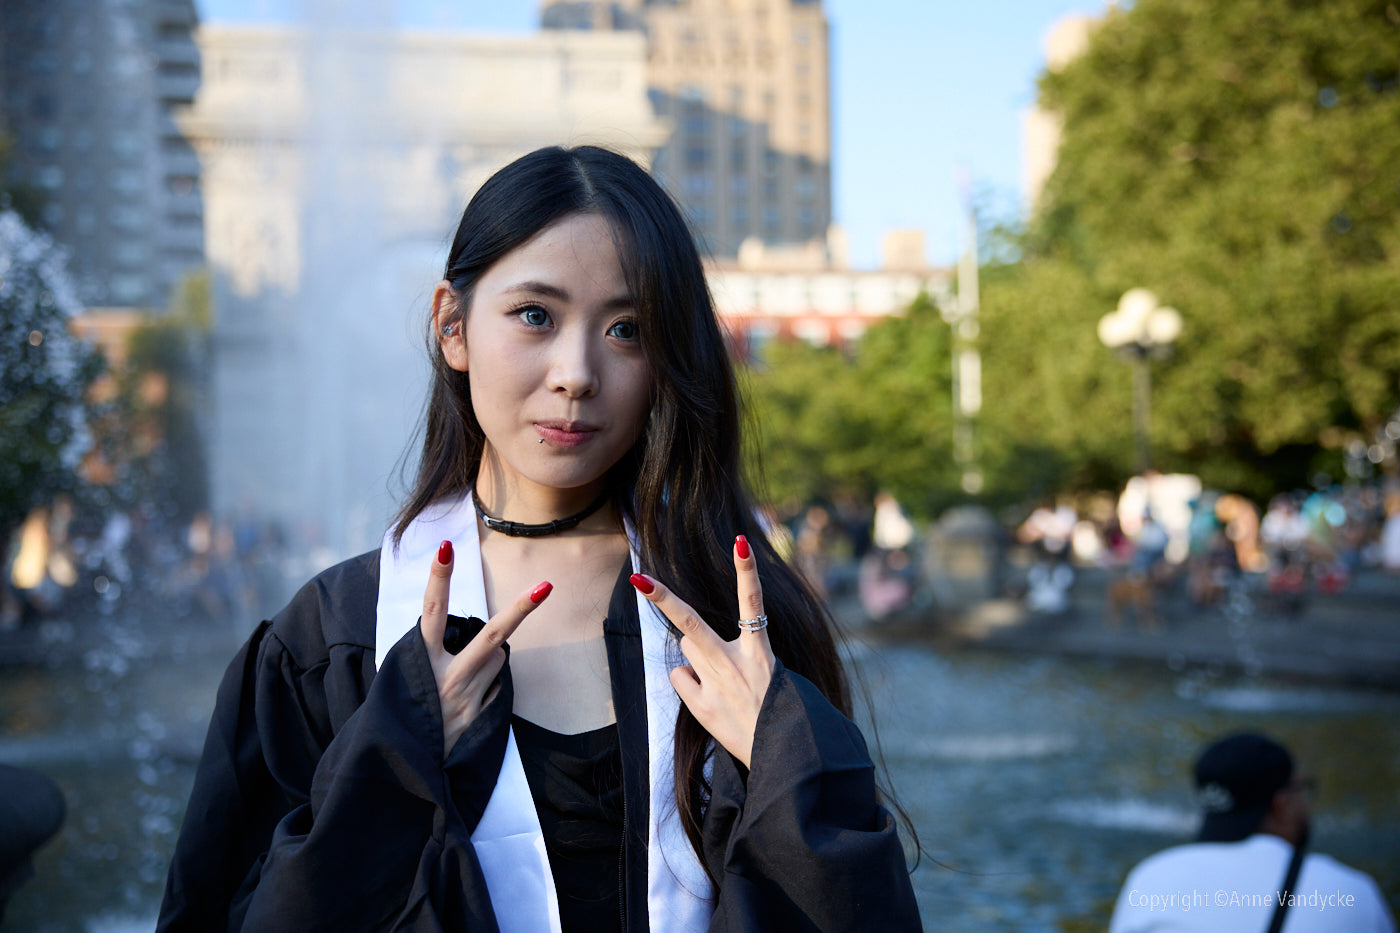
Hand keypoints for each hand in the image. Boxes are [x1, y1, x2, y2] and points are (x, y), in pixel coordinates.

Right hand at [420, 540, 550, 756]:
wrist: (405, 766)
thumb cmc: (406, 711)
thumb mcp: (407, 677)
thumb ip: (437, 653)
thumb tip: (486, 639)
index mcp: (420, 662)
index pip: (431, 612)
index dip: (438, 578)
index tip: (446, 547)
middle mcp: (447, 678)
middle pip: (491, 635)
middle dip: (520, 609)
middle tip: (546, 585)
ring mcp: (467, 698)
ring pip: (498, 658)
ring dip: (489, 657)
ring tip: (461, 681)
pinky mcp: (481, 716)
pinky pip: (496, 685)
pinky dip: (488, 684)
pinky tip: (466, 704)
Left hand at [631, 535, 775, 768]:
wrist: (783, 753)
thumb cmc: (775, 707)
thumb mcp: (765, 671)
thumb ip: (726, 652)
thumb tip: (687, 646)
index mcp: (759, 651)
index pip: (753, 601)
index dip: (746, 569)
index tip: (739, 540)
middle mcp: (734, 663)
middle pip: (690, 623)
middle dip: (663, 598)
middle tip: (639, 578)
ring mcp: (714, 685)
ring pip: (688, 649)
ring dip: (697, 654)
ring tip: (723, 679)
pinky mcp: (701, 707)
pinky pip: (681, 679)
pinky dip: (690, 682)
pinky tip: (710, 698)